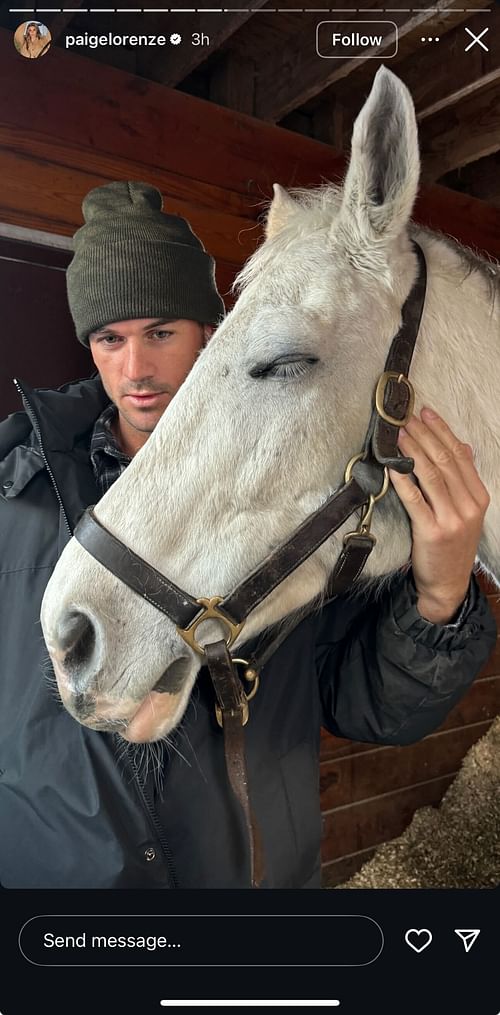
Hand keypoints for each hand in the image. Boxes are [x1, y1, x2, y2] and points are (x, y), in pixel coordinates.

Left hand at [388, 407, 489, 623]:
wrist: (447, 583)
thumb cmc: (452, 544)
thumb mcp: (466, 511)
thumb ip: (464, 479)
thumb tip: (463, 446)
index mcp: (479, 497)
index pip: (460, 456)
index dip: (442, 431)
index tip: (426, 412)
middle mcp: (469, 506)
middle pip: (445, 461)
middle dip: (424, 435)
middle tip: (406, 417)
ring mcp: (452, 519)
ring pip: (431, 476)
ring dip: (413, 450)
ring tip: (398, 433)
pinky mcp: (431, 532)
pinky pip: (415, 499)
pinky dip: (404, 479)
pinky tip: (393, 464)